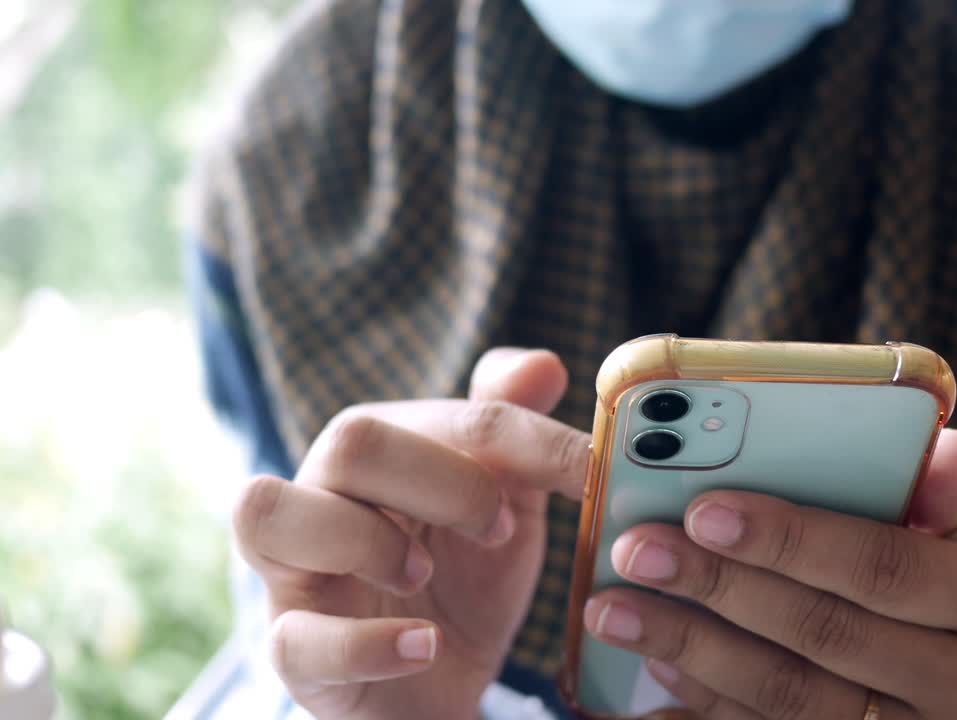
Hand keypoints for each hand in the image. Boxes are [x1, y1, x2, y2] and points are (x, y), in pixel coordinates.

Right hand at [232, 349, 588, 718]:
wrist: (438, 686)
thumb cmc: (462, 578)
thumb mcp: (506, 503)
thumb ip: (516, 434)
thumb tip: (543, 362)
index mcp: (378, 448)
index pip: (443, 414)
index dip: (524, 438)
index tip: (587, 471)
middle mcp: (321, 492)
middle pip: (350, 441)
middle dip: (445, 481)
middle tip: (500, 528)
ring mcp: (292, 571)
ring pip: (270, 512)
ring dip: (367, 542)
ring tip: (425, 577)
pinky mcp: (291, 650)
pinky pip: (293, 639)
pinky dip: (365, 644)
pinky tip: (424, 646)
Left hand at [585, 431, 956, 718]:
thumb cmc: (942, 602)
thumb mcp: (953, 547)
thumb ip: (931, 497)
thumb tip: (951, 444)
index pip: (884, 566)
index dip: (791, 538)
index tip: (704, 510)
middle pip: (823, 635)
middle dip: (718, 589)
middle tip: (635, 550)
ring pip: (787, 699)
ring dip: (691, 651)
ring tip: (616, 610)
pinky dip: (704, 714)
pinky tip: (652, 682)